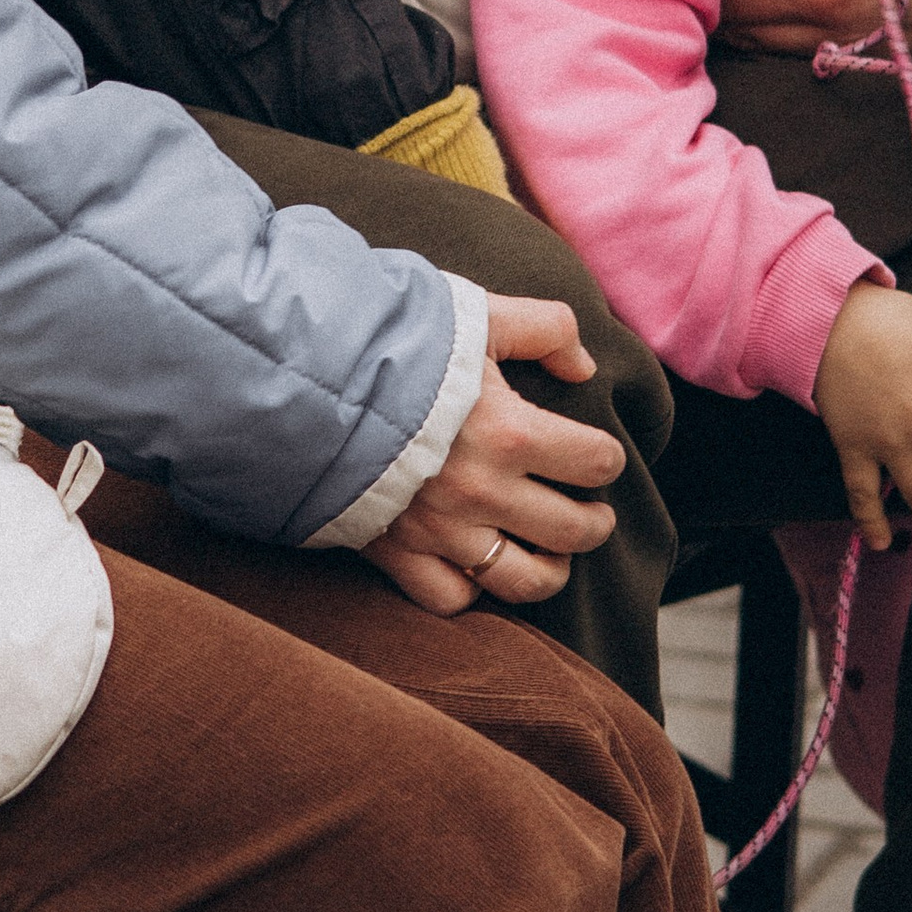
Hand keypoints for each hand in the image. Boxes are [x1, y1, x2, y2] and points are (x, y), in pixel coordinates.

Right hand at [367, 294, 624, 613]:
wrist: (304, 379)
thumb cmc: (394, 342)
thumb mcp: (474, 314)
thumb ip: (543, 327)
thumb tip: (583, 366)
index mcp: (512, 433)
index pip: (596, 462)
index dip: (608, 458)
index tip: (599, 455)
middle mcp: (484, 493)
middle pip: (574, 530)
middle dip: (595, 522)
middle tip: (593, 511)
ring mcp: (441, 531)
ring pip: (524, 581)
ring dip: (552, 569)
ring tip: (554, 552)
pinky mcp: (398, 553)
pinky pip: (450, 597)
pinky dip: (472, 587)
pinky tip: (480, 564)